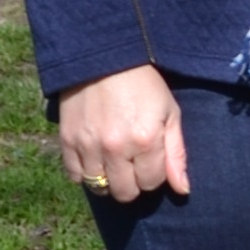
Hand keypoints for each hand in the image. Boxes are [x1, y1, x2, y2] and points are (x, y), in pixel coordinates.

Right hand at [58, 64, 189, 200]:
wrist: (103, 56)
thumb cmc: (143, 84)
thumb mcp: (169, 112)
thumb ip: (176, 154)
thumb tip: (182, 190)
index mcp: (145, 140)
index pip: (151, 183)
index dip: (153, 173)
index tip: (150, 156)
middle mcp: (116, 148)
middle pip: (125, 192)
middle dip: (132, 182)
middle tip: (132, 162)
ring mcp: (89, 145)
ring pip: (99, 188)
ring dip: (108, 180)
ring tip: (113, 162)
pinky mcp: (67, 140)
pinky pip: (75, 176)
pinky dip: (85, 173)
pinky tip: (94, 159)